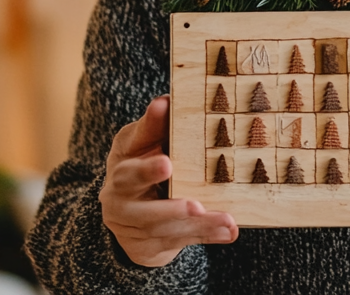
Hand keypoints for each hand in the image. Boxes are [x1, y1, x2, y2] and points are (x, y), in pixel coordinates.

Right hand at [100, 95, 237, 266]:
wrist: (124, 207)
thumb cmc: (137, 162)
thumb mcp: (138, 143)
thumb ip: (151, 127)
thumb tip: (164, 101)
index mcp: (120, 175)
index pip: (129, 173)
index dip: (146, 170)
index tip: (168, 163)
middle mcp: (122, 206)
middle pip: (144, 213)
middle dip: (170, 210)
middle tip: (195, 206)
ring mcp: (135, 231)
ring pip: (166, 232)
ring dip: (198, 227)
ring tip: (226, 220)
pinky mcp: (151, 248)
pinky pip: (180, 244)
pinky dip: (206, 237)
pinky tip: (229, 232)